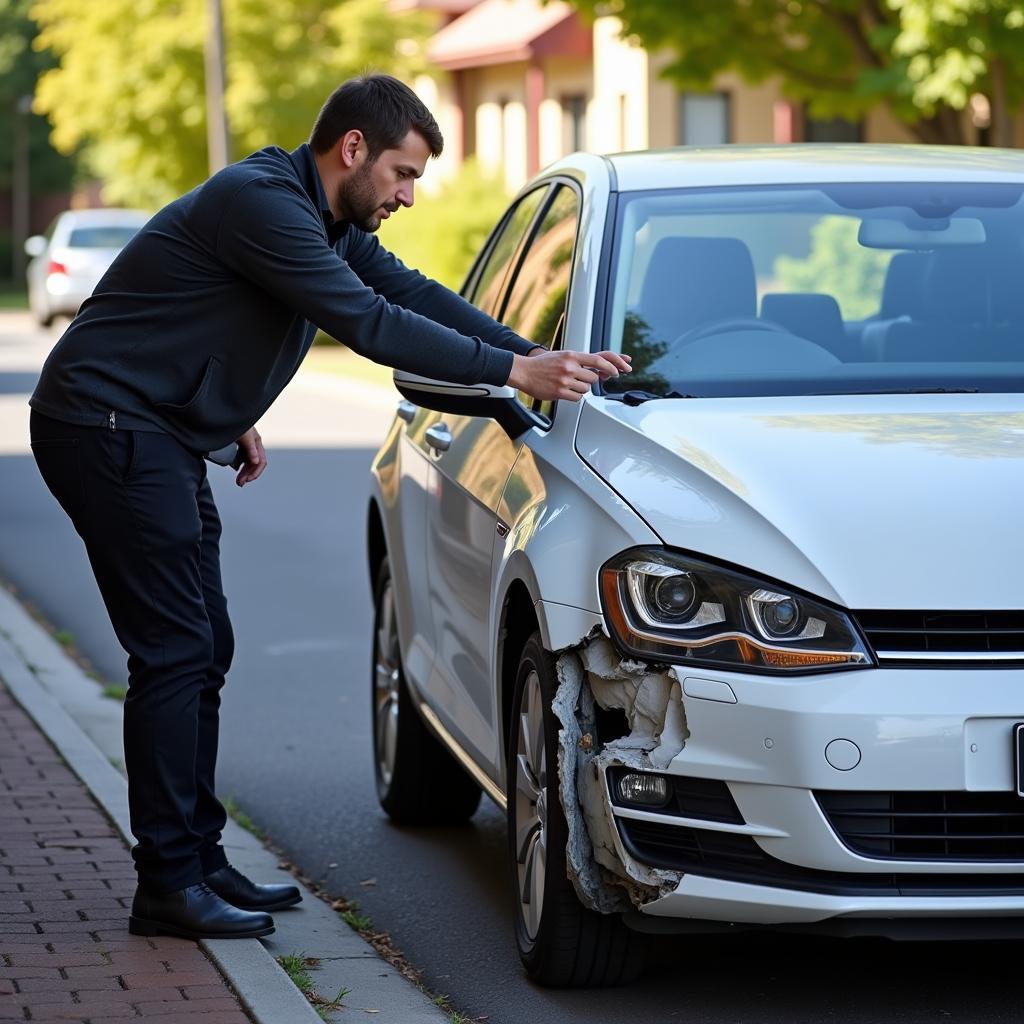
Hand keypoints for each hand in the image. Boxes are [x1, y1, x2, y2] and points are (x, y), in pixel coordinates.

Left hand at [235, 427, 266, 486]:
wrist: (224, 413)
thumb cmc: (235, 421)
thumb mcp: (244, 435)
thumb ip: (250, 447)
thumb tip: (256, 461)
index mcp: (256, 442)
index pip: (261, 461)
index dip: (255, 472)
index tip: (246, 479)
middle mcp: (253, 445)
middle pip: (255, 464)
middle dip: (248, 475)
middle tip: (240, 483)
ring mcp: (246, 445)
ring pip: (249, 463)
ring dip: (245, 473)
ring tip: (239, 481)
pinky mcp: (239, 445)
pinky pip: (243, 459)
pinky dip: (240, 467)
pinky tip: (236, 471)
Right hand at [508, 349, 631, 401]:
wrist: (524, 371)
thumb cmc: (543, 364)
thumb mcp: (563, 356)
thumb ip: (581, 361)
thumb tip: (602, 369)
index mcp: (571, 355)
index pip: (598, 360)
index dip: (612, 366)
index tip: (619, 372)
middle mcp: (569, 367)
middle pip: (593, 378)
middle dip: (590, 381)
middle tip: (579, 379)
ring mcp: (565, 380)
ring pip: (586, 389)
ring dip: (580, 389)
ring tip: (567, 384)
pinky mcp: (560, 392)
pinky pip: (577, 398)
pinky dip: (574, 396)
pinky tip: (564, 391)